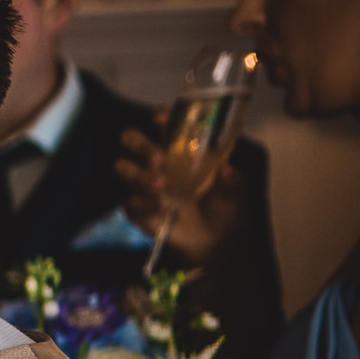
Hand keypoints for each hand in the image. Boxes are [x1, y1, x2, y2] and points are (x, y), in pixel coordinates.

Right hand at [117, 123, 242, 267]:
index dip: (159, 117)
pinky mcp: (138, 209)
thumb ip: (232, 179)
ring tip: (161, 188)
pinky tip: (162, 213)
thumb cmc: (225, 207)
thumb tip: (226, 169)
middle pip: (131, 139)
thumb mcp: (236, 191)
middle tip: (157, 159)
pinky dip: (144, 206)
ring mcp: (145, 185)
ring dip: (139, 176)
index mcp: (181, 149)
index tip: (160, 119)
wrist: (216, 241)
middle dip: (140, 145)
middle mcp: (158, 162)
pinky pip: (129, 203)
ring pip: (123, 168)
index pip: (164, 125)